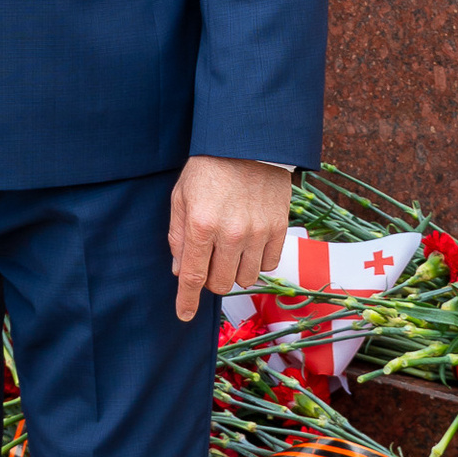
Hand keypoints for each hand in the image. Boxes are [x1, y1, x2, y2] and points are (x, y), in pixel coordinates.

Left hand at [169, 157, 293, 324]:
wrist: (247, 141)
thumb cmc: (208, 168)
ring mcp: (257, 232)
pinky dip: (257, 261)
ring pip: (245, 278)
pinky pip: (268, 264)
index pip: (192, 277)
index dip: (187, 301)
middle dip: (211, 280)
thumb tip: (180, 271)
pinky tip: (249, 243)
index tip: (184, 315)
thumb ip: (178, 236)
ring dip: (234, 271)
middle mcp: (230, 233)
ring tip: (230, 248)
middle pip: (220, 284)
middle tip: (209, 260)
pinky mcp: (279, 227)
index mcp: (201, 225)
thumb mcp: (181, 197)